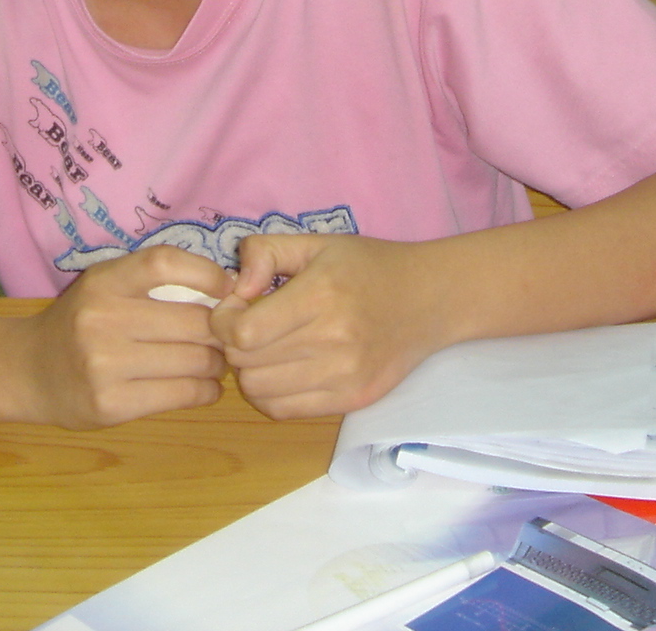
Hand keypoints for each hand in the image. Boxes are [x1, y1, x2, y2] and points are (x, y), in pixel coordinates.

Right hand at [16, 245, 232, 427]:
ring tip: (215, 364)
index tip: (228, 289)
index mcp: (103, 282)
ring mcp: (104, 365)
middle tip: (228, 339)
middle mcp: (101, 319)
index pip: (164, 263)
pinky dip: (205, 391)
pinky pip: (181, 394)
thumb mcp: (104, 286)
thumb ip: (153, 282)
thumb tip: (229, 290)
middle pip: (192, 321)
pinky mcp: (111, 404)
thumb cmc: (79, 323)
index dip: (207, 273)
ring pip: (194, 361)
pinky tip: (204, 388)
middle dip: (221, 332)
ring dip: (217, 365)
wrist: (27, 371)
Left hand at [211, 234, 446, 417]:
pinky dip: (271, 394)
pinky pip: (284, 412)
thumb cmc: (368, 267)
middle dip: (234, 344)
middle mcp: (333, 340)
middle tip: (251, 326)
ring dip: (250, 371)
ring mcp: (345, 376)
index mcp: (320, 295)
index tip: (238, 306)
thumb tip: (236, 288)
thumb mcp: (317, 243)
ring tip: (268, 349)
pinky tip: (284, 371)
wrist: (430, 299)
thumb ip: (266, 251)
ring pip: (259, 392)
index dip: (224, 321)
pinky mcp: (352, 401)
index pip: (243, 333)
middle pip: (245, 364)